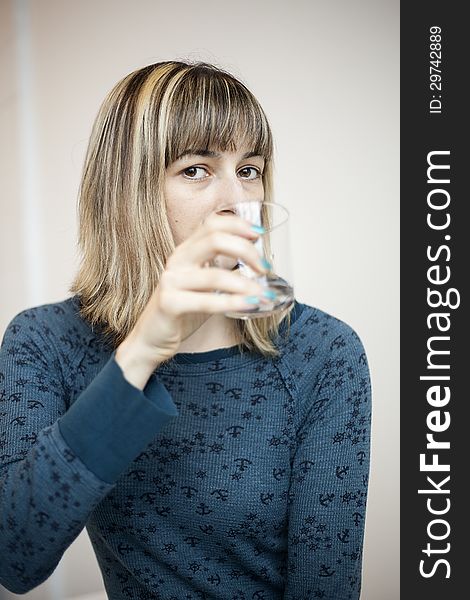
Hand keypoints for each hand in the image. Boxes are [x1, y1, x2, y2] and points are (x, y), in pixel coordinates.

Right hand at [120, 211, 268, 365]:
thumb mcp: (206, 287)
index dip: (238, 224)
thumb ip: (225, 272)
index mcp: (186, 251)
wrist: (150, 339)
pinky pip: (206, 301)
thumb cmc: (181, 312)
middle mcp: (178, 260)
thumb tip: (257, 265)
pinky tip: (249, 305)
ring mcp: (171, 280)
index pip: (212, 224)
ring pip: (214, 275)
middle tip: (265, 268)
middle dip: (247, 251)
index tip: (260, 234)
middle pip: (215, 240)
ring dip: (246, 285)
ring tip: (264, 295)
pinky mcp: (169, 303)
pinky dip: (232, 303)